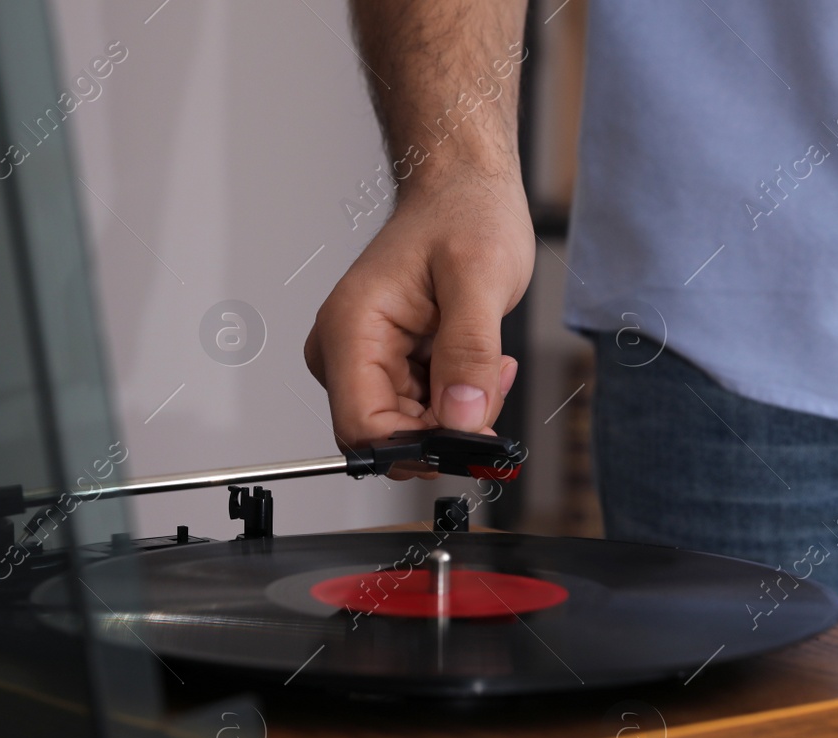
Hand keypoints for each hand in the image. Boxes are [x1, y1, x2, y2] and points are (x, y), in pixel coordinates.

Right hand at [304, 167, 533, 472]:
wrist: (465, 190)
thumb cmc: (464, 214)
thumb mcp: (479, 278)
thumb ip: (469, 353)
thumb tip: (463, 419)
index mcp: (350, 329)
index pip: (364, 429)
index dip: (420, 446)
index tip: (470, 435)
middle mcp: (347, 351)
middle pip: (391, 437)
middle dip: (450, 425)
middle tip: (490, 379)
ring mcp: (367, 362)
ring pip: (415, 431)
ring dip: (462, 410)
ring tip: (488, 356)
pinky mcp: (392, 368)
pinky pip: (428, 413)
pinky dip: (462, 397)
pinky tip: (480, 357)